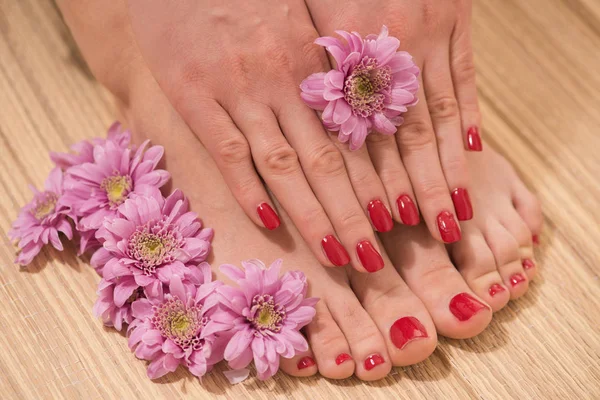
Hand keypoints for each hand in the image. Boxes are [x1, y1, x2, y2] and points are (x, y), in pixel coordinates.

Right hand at [125, 0, 389, 271]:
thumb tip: (357, 112)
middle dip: (354, 213)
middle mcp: (283, 79)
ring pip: (285, 164)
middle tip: (374, 257)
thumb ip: (324, 64)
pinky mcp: (193, 93)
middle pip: (328, 160)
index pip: (356, 133)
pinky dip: (248, 190)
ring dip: (314, 215)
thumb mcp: (296, 15)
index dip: (378, 180)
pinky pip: (227, 150)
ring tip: (338, 256)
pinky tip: (269, 222)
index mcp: (313, 59)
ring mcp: (238, 89)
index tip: (399, 218)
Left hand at [305, 0, 478, 242]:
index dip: (366, 187)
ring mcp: (423, 35)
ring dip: (444, 168)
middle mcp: (382, 54)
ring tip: (454, 213)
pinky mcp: (452, 16)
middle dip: (412, 192)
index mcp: (336, 59)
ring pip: (434, 115)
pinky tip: (473, 150)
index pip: (355, 139)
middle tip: (425, 237)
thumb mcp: (298, 26)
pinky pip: (464, 74)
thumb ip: (312, 80)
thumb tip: (320, 138)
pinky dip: (469, 114)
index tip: (373, 226)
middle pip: (399, 138)